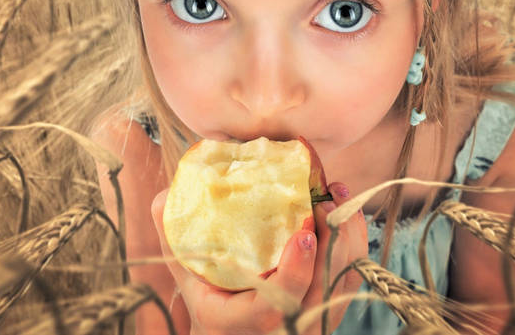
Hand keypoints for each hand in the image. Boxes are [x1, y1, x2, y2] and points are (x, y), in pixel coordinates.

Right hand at [151, 181, 367, 334]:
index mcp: (243, 323)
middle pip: (324, 289)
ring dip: (347, 234)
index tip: (302, 233)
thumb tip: (163, 196)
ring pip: (343, 281)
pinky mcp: (330, 309)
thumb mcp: (187, 278)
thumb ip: (175, 239)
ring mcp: (313, 322)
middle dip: (333, 240)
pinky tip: (341, 209)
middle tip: (326, 197)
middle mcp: (286, 329)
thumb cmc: (209, 304)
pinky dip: (351, 242)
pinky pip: (349, 276)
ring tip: (336, 192)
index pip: (277, 306)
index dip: (295, 272)